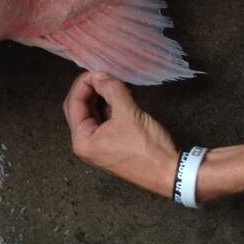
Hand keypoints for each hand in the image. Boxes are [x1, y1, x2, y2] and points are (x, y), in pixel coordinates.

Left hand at [63, 71, 179, 197]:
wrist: (170, 173)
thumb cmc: (147, 147)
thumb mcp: (128, 113)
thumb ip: (111, 89)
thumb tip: (100, 74)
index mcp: (82, 141)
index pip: (73, 104)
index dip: (83, 83)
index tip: (98, 70)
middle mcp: (85, 145)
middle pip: (79, 109)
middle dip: (90, 90)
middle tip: (104, 74)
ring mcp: (98, 147)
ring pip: (92, 114)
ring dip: (100, 97)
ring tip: (113, 83)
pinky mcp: (111, 146)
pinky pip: (103, 122)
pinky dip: (108, 108)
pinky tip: (119, 96)